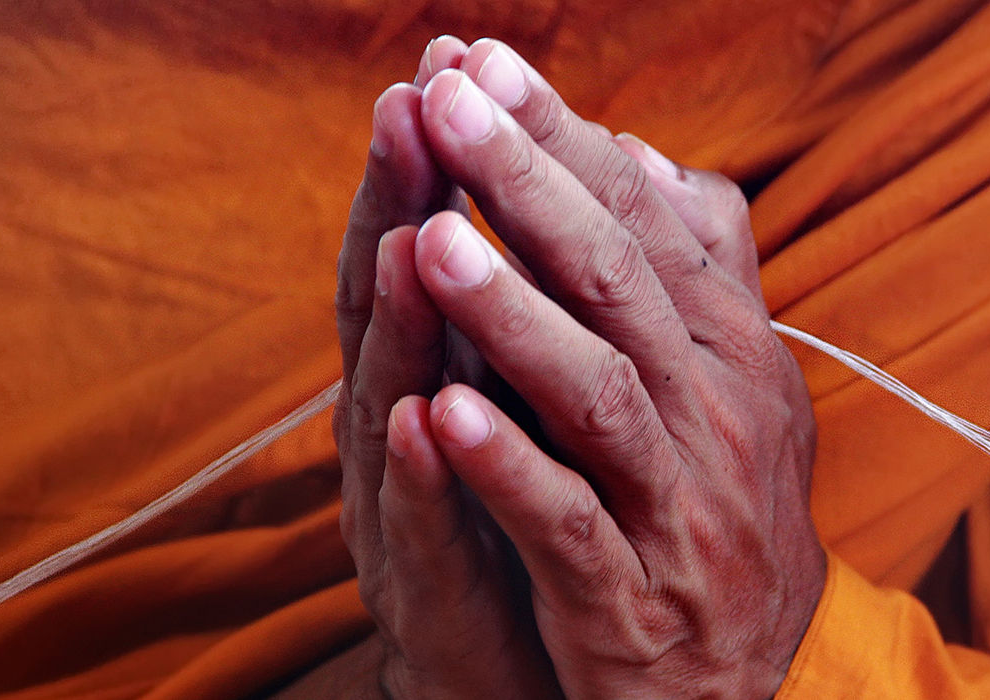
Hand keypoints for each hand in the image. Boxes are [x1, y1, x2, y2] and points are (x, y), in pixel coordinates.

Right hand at [332, 36, 557, 699]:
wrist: (526, 669)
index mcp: (447, 366)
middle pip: (397, 297)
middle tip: (413, 108)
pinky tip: (422, 419)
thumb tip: (594, 188)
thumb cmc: (530, 513)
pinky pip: (424, 525)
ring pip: (395, 399)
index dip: (443, 160)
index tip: (455, 64)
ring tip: (414, 237)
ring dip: (405, 319)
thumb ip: (547, 301)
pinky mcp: (431, 586)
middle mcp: (408, 418)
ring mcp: (407, 502)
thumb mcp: (536, 397)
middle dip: (407, 201)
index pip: (437, 242)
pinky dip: (422, 472)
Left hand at [406, 39, 826, 698]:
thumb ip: (705, 272)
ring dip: (512, 315)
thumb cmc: (723, 506)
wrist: (757, 674)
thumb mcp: (739, 383)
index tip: (481, 65)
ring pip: (596, 395)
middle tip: (446, 103)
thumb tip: (664, 160)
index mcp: (728, 351)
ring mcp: (672, 505)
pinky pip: (567, 523)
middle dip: (528, 189)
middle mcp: (710, 413)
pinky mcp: (627, 594)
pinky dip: (507, 467)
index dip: (563, 142)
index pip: (645, 224)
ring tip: (431, 240)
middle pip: (619, 284)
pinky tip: (437, 414)